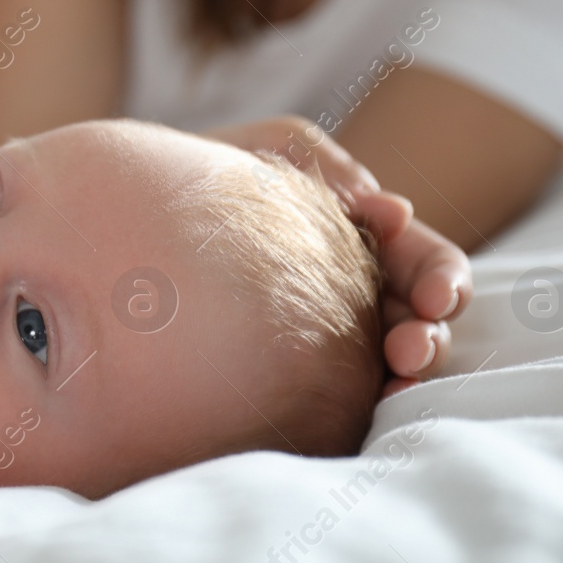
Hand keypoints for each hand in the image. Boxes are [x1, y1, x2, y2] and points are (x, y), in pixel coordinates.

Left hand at [202, 116, 471, 393]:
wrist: (122, 219)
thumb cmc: (200, 178)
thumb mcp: (256, 150)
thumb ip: (315, 161)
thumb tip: (388, 209)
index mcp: (363, 238)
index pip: (423, 263)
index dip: (440, 279)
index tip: (435, 296)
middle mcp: (357, 292)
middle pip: (417, 322)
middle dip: (429, 335)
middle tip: (412, 350)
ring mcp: (330, 338)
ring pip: (385, 366)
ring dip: (404, 374)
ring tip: (397, 380)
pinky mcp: (292, 378)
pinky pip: (334, 398)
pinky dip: (356, 405)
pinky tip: (357, 412)